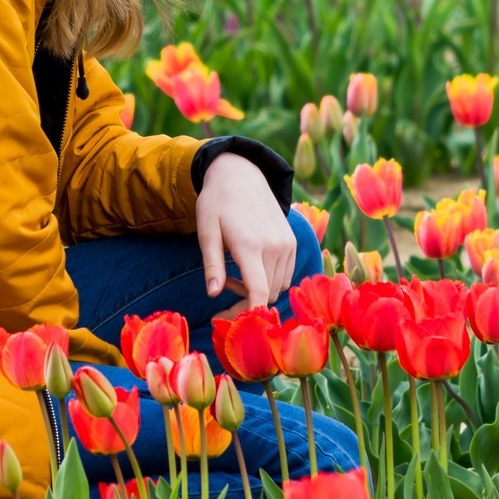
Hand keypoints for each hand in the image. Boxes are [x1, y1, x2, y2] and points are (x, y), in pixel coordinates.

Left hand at [195, 152, 296, 317]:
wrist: (242, 174)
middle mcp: (275, 246)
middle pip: (267, 294)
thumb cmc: (216, 202)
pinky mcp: (292, 241)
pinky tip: (250, 264)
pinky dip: (268, 278)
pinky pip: (284, 274)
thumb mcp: (206, 230)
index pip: (259, 291)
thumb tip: (213, 295)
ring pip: (277, 287)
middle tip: (220, 287)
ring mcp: (287, 244)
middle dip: (245, 301)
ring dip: (256, 289)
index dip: (249, 313)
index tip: (233, 324)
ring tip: (232, 272)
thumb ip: (211, 264)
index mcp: (251, 245)